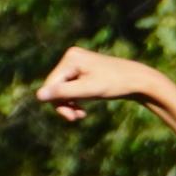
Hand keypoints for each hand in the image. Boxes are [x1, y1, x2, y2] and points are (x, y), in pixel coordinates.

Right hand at [36, 46, 161, 123]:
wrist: (137, 80)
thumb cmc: (114, 84)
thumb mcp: (87, 90)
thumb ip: (63, 93)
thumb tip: (38, 96)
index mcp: (70, 58)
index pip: (51, 84)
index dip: (56, 103)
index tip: (71, 118)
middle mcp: (71, 56)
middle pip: (55, 86)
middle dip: (63, 104)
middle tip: (75, 118)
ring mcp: (77, 62)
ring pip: (62, 88)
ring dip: (69, 104)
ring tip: (80, 115)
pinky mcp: (83, 69)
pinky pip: (71, 87)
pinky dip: (75, 99)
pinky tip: (82, 109)